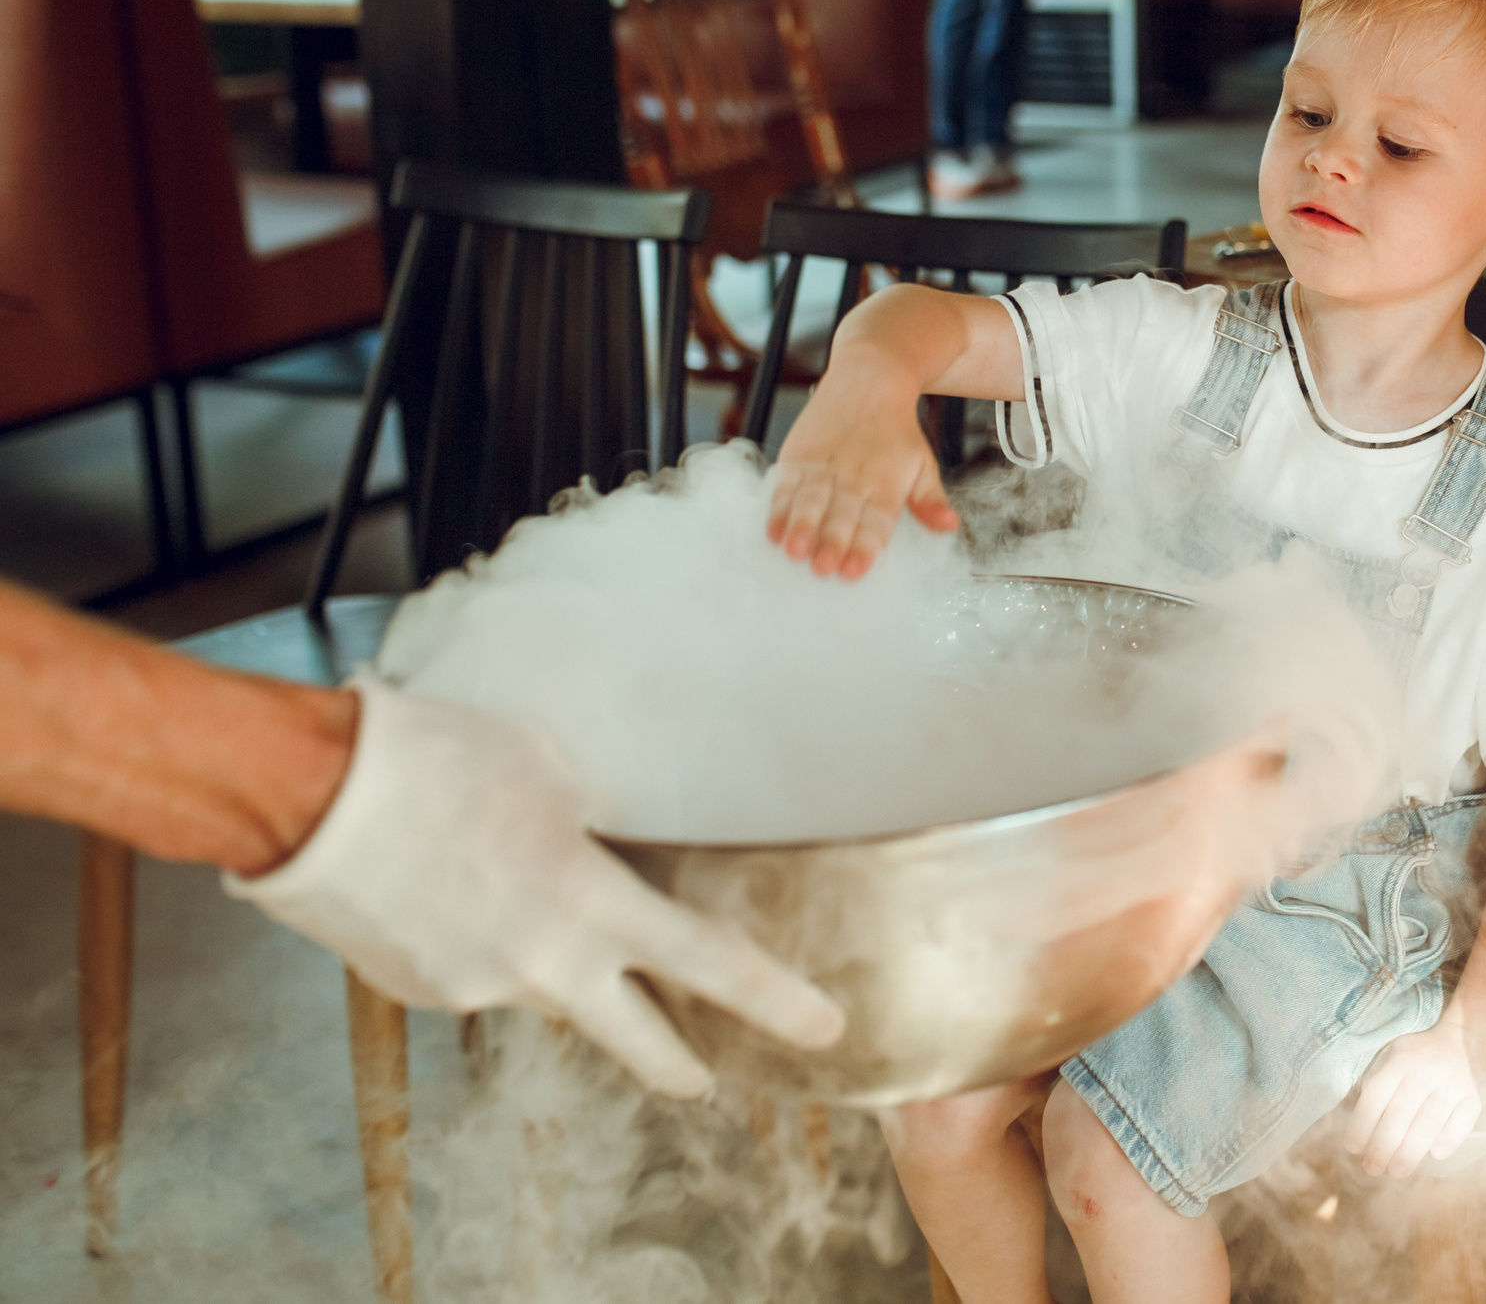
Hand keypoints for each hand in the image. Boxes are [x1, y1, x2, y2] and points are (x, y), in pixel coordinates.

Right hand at [225, 679, 844, 1097]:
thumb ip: (594, 815)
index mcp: (588, 903)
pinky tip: (457, 890)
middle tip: (705, 1078)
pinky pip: (479, 971)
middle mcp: (541, 964)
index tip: (823, 1027)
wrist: (310, 795)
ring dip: (561, 968)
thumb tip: (603, 830)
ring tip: (526, 898)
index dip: (773, 1000)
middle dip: (677, 1063)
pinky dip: (487, 942)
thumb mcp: (549, 768)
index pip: (708, 963)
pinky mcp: (419, 989)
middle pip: (633, 1037)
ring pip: (546, 991)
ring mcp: (476, 986)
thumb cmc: (435, 759)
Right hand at [767, 358, 957, 578]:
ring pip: (810, 500)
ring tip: (794, 551)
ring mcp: (823, 464)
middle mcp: (854, 475)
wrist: (869, 379)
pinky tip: (773, 530)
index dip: (864, 547)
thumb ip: (930, 501)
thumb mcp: (923, 464)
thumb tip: (949, 527)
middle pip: (841, 514)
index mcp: (886, 482)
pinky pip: (786, 485)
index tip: (854, 571)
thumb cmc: (897, 431)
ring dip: (800, 527)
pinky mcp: (799, 455)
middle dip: (831, 542)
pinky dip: (778, 508)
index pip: (875, 521)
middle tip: (822, 568)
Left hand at [1344, 1019, 1483, 1177]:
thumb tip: (1355, 1124)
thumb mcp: (1390, 1057)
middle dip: (1383, 1146)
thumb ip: (1374, 1083)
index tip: (1353, 1148)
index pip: (1375, 1096)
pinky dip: (1449, 1139)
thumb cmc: (1416, 1059)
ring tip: (1397, 1171)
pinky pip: (1462, 1121)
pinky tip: (1435, 1154)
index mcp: (1399, 1060)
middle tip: (1372, 1168)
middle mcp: (1425, 1071)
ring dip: (1411, 1151)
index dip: (1362, 1124)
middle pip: (1400, 1113)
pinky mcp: (1472, 1097)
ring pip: (1429, 1121)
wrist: (1463, 1041)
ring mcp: (1451, 1083)